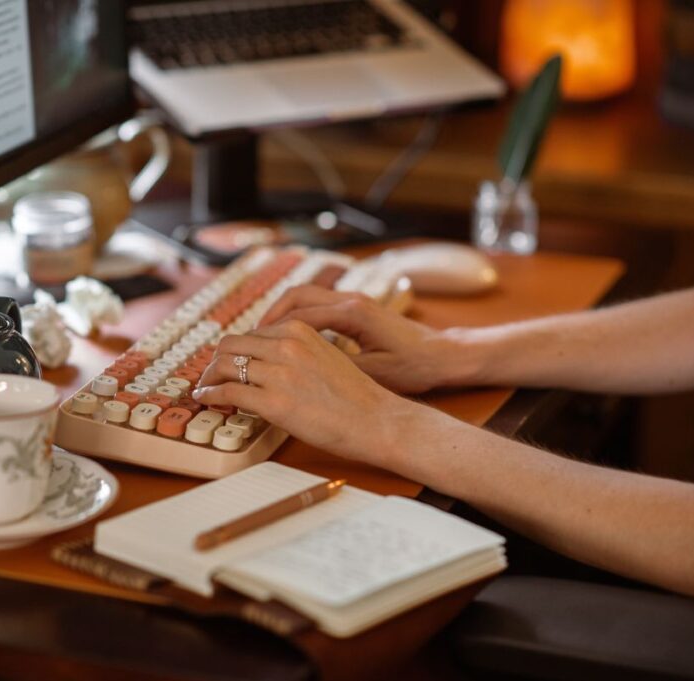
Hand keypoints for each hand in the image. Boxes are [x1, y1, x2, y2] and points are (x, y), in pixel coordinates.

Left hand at [192, 320, 409, 464]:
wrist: (376, 420)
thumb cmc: (357, 396)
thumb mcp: (327, 355)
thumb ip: (298, 351)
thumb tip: (270, 361)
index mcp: (299, 330)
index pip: (252, 333)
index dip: (236, 350)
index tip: (229, 361)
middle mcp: (286, 346)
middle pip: (231, 344)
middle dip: (216, 359)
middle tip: (211, 374)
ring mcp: (279, 373)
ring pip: (224, 365)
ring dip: (209, 377)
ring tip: (205, 388)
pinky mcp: (274, 402)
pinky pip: (228, 392)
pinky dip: (210, 394)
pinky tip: (206, 399)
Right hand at [257, 285, 460, 393]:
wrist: (445, 355)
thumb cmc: (415, 366)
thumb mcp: (372, 373)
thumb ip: (335, 366)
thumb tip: (298, 371)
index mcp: (352, 312)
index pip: (298, 312)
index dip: (270, 329)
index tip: (250, 346)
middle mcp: (350, 300)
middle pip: (296, 294)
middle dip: (268, 315)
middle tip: (249, 339)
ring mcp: (354, 301)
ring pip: (305, 296)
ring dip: (281, 314)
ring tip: (262, 339)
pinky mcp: (357, 309)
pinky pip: (317, 305)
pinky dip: (297, 317)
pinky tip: (289, 340)